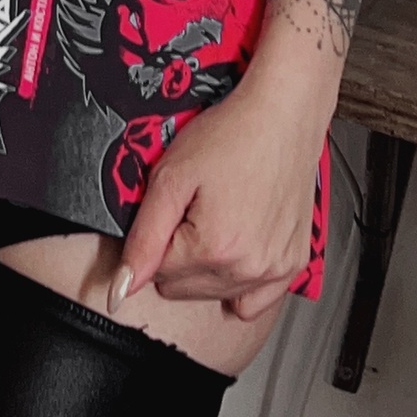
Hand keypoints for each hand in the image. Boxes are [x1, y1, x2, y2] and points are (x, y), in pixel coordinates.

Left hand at [112, 79, 324, 322]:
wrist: (282, 115)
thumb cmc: (231, 135)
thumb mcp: (170, 177)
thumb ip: (143, 238)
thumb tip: (123, 287)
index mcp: (214, 248)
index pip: (158, 274)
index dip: (158, 238)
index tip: (174, 208)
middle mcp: (249, 268)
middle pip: (186, 289)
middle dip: (180, 254)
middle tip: (196, 210)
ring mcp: (276, 270)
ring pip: (217, 295)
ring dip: (208, 267)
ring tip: (220, 219)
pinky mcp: (293, 265)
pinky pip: (256, 300)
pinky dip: (241, 283)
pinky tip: (239, 249)